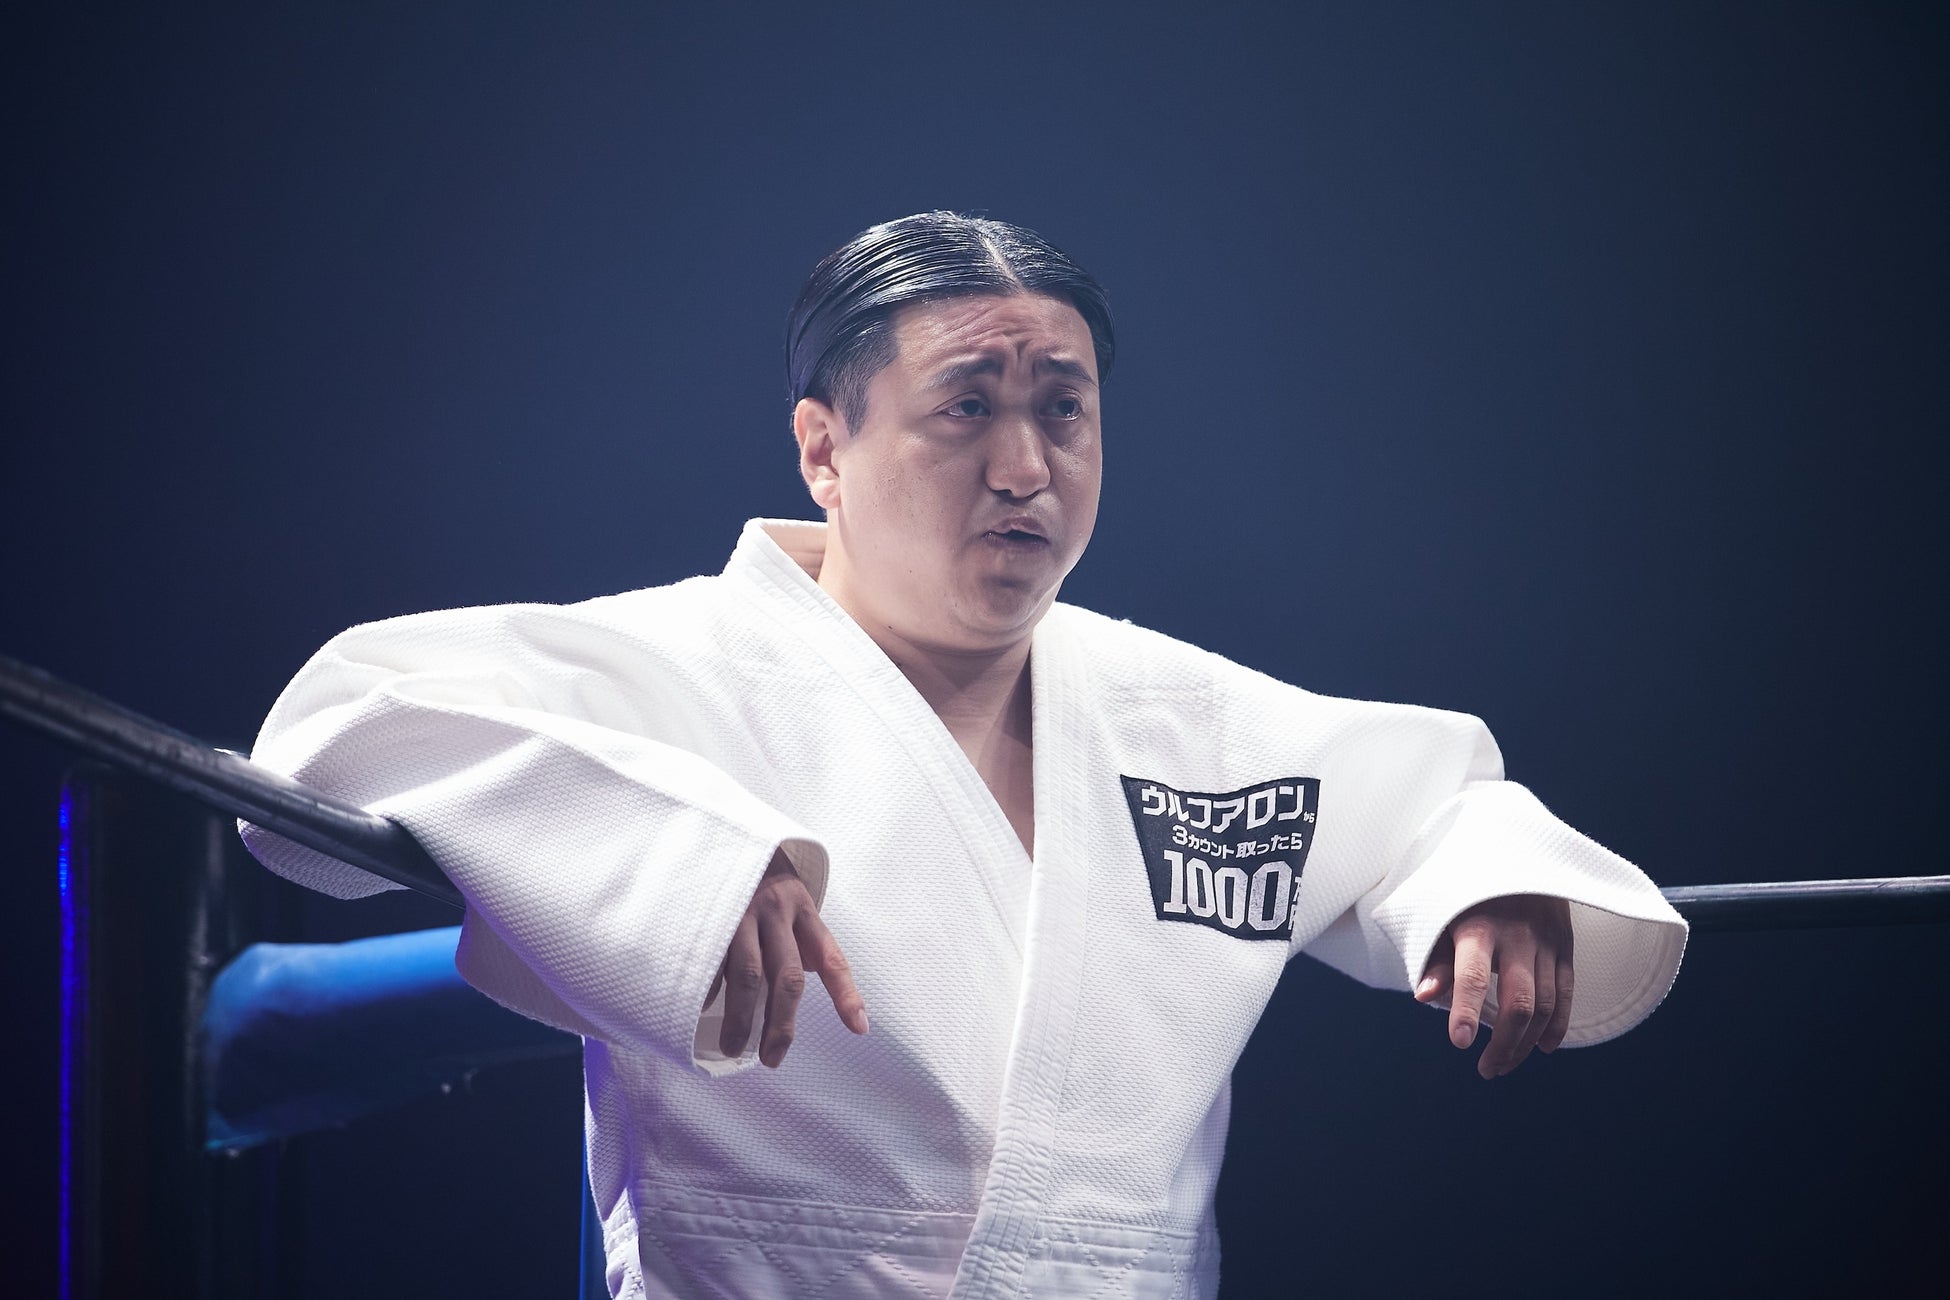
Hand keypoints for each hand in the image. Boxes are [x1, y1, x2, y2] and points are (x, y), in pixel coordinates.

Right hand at [709, 850, 868, 1067]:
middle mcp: (776, 910)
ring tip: (735, 1048)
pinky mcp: (708, 913)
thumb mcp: (792, 900)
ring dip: (742, 1019)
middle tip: (773, 1059)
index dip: (847, 994)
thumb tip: (805, 983)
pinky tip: (704, 1013)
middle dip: (781, 1025)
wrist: (722, 833)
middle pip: (786, 978)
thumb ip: (802, 939)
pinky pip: (711, 962)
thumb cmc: (762, 878)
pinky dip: (709, 991)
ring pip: (747, 976)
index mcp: (804, 909)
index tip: (859, 1028)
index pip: (831, 958)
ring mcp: (741, 912)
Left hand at [1415, 894, 1572, 1078]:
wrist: (1518, 854)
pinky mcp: (1565, 945)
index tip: (1459, 1042)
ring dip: (1525, 1043)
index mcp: (1478, 926)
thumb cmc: (1469, 892)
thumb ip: (1437, 958)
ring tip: (1504, 1064)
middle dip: (1502, 1044)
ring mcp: (1546, 941)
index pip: (1472, 974)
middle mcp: (1517, 935)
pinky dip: (1557, 1025)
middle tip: (1486, 1069)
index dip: (1464, 1009)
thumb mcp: (1444, 916)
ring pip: (1544, 1005)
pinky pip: (1566, 992)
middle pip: (1517, 1002)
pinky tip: (1543, 1046)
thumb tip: (1423, 996)